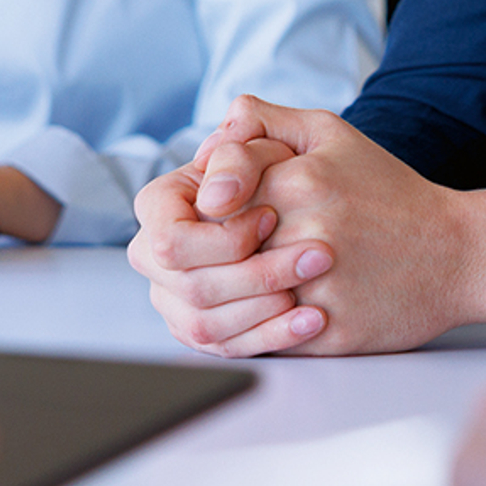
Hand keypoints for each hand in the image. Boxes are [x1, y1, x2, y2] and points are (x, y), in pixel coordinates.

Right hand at [129, 134, 335, 355]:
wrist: (326, 206)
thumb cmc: (297, 166)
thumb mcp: (281, 138)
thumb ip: (245, 139)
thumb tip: (216, 192)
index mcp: (161, 205)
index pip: (170, 238)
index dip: (223, 236)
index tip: (273, 217)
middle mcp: (158, 256)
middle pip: (192, 286)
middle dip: (257, 274)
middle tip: (316, 255)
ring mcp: (176, 299)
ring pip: (207, 324)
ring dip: (267, 308)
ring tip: (317, 285)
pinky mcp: (206, 331)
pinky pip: (229, 347)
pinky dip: (274, 336)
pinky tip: (314, 318)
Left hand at [157, 95, 485, 357]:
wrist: (458, 253)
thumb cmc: (389, 192)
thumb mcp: (331, 134)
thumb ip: (265, 123)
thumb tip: (210, 137)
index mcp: (293, 180)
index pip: (201, 196)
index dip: (194, 208)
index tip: (211, 211)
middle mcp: (299, 231)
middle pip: (201, 255)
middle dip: (194, 259)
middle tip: (208, 259)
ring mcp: (313, 285)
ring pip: (222, 305)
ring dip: (216, 299)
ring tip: (226, 289)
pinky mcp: (327, 330)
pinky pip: (259, 340)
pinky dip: (248, 331)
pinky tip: (258, 315)